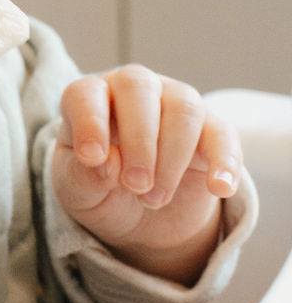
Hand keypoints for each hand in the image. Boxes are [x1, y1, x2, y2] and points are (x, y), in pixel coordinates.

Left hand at [51, 66, 242, 284]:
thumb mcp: (78, 191)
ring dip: (171, 159)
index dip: (88, 122)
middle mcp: (132, 89)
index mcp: (90, 98)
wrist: (138, 213)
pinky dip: (224, 161)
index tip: (92, 158)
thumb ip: (83, 176)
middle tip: (135, 186)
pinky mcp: (211, 129)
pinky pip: (223, 134)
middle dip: (138, 141)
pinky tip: (219, 188)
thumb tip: (107, 165)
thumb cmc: (98, 189)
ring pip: (183, 108)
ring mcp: (174, 101)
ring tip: (155, 199)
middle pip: (138, 88)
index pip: (85, 93)